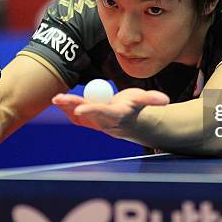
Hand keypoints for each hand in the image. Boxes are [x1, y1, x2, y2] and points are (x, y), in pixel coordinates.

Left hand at [51, 88, 168, 131]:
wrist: (128, 120)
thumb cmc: (135, 107)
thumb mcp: (143, 101)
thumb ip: (153, 99)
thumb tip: (165, 100)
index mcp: (116, 116)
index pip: (103, 113)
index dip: (91, 110)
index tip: (80, 108)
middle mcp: (102, 122)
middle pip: (86, 113)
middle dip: (73, 106)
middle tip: (60, 98)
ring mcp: (93, 123)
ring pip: (77, 116)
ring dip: (66, 107)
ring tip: (56, 98)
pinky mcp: (86, 121)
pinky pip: (74, 116)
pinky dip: (66, 107)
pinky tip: (58, 100)